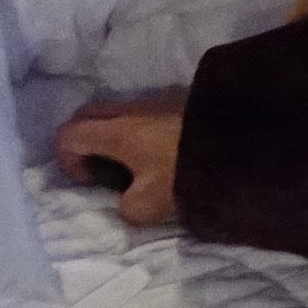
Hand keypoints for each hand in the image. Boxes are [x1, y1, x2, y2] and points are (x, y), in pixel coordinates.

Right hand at [52, 90, 185, 228]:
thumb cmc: (187, 168)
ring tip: (136, 165)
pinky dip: (139, 130)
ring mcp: (154, 99)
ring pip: (116, 112)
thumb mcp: (151, 203)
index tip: (91, 182)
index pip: (67, 134)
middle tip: (104, 171)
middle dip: (84, 143)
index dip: (67, 161)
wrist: (240, 139)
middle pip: (86, 116)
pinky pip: (142, 112)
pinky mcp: (177, 99)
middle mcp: (130, 109)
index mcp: (115, 131)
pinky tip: (162, 153)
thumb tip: (127, 203)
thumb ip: (127, 208)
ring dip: (114, 136)